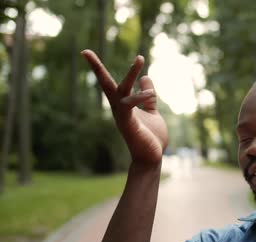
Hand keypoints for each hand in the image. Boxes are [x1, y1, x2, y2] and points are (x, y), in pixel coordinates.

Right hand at [81, 50, 167, 164]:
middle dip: (96, 68)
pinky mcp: (128, 124)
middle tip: (85, 51)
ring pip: (120, 91)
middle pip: (105, 84)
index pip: (111, 83)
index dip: (99, 68)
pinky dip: (139, 97)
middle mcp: (119, 108)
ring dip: (130, 73)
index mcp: (123, 104)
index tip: (86, 52)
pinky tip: (150, 92)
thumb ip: (148, 98)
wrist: (151, 158)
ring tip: (140, 58)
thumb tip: (146, 78)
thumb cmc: (151, 137)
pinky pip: (130, 106)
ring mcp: (122, 116)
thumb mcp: (152, 112)